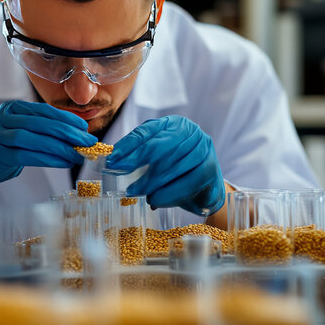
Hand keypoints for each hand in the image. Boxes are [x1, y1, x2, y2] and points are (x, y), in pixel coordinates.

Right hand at [0, 100, 96, 190]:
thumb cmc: (6, 145)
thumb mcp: (20, 128)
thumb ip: (43, 127)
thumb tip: (78, 133)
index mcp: (11, 107)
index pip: (43, 110)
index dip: (66, 118)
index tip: (84, 127)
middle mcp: (2, 117)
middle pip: (40, 123)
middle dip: (67, 132)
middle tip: (87, 141)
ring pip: (34, 139)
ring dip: (60, 147)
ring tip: (78, 154)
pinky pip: (28, 156)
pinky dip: (49, 159)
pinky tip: (64, 162)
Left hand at [106, 116, 224, 215]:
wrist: (206, 189)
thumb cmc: (176, 172)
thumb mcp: (157, 159)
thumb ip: (139, 156)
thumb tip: (115, 161)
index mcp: (173, 124)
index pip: (147, 131)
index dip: (128, 145)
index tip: (113, 159)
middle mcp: (190, 131)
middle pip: (159, 146)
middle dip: (136, 161)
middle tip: (119, 173)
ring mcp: (203, 148)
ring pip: (171, 166)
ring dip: (150, 182)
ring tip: (134, 192)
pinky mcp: (211, 167)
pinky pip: (185, 182)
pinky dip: (167, 193)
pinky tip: (155, 200)